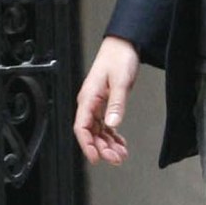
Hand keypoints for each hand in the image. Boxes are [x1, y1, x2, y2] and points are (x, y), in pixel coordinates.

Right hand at [74, 35, 139, 163]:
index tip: (96, 158)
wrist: (123, 45)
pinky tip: (120, 143)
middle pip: (90, 132)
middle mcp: (89, 103)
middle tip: (116, 159)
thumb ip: (116, 104)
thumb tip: (112, 124)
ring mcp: (96, 104)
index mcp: (88, 98)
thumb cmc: (118, 58)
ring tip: (120, 155)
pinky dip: (112, 136)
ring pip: (98, 131)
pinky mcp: (104, 103)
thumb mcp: (120, 82)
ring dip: (108, 144)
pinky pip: (105, 125)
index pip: (81, 127)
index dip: (87, 144)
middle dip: (102, 148)